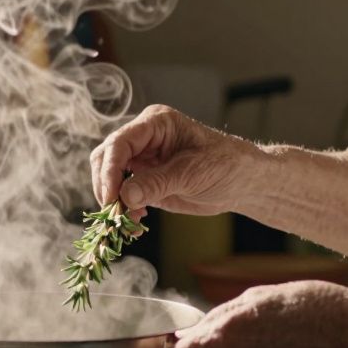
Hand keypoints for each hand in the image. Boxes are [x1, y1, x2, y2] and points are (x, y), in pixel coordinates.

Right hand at [89, 104, 259, 219]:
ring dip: (113, 202)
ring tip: (128, 222)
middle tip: (115, 213)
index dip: (110, 170)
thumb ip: (157, 183)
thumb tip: (125, 196)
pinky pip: (121, 196)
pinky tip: (136, 223)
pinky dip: (123, 211)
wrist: (241, 182)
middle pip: (105, 158)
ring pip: (108, 178)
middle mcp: (142, 139)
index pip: (119, 143)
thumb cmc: (225, 165)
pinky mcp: (143, 182)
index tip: (112, 197)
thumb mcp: (192, 173)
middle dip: (106, 186)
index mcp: (155, 124)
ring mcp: (141, 161)